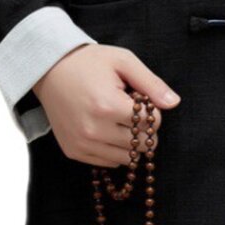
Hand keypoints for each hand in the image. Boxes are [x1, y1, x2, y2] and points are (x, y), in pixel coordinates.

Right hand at [32, 43, 180, 166]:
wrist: (50, 69)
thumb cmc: (90, 62)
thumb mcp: (124, 62)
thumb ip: (151, 84)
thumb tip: (174, 103)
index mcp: (108, 106)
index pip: (151, 124)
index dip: (151, 110)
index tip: (137, 96)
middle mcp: (94, 130)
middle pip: (142, 146)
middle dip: (143, 129)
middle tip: (129, 110)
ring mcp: (82, 144)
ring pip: (127, 158)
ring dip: (129, 141)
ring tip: (115, 117)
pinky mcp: (73, 151)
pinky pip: (108, 162)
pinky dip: (113, 148)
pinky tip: (104, 127)